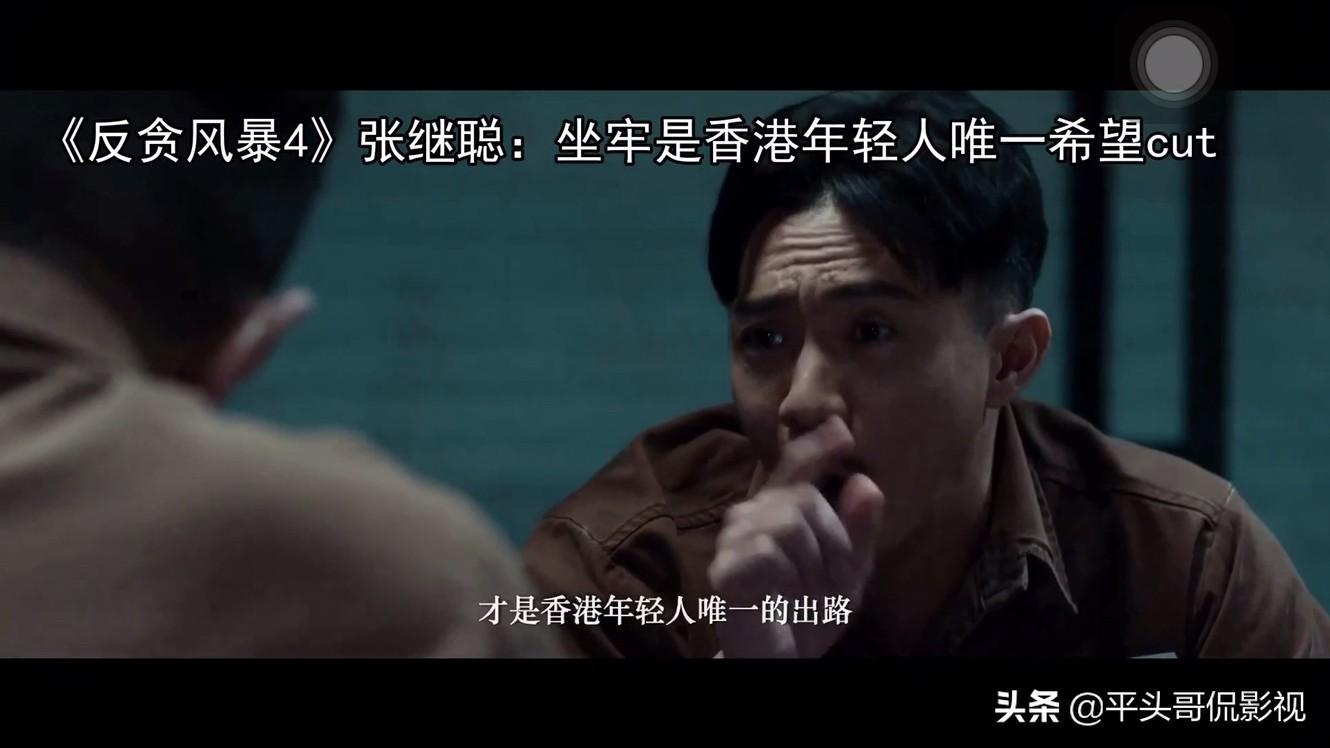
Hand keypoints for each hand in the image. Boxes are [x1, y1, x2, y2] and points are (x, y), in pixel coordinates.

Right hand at [707, 416, 884, 657]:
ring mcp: (734, 541)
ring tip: (807, 596)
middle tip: (830, 585)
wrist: (783, 658)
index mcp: (780, 510)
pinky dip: (789, 581)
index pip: (795, 466)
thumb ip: (858, 530)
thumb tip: (867, 483)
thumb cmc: (811, 612)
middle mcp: (751, 516)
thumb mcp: (849, 571)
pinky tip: (783, 600)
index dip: (816, 446)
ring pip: (790, 523)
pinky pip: (769, 552)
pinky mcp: (725, 568)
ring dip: (814, 568)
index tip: (842, 430)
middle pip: (805, 499)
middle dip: (834, 545)